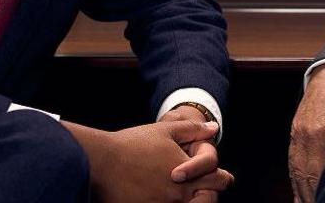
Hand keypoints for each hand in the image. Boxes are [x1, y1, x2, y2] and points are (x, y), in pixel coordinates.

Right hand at [63, 119, 232, 202]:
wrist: (101, 162)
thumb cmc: (132, 144)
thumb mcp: (165, 130)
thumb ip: (192, 130)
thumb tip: (213, 128)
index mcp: (187, 174)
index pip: (218, 180)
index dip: (222, 178)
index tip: (223, 178)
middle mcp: (178, 194)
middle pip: (207, 201)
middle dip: (210, 195)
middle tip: (208, 191)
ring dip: (194, 202)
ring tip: (190, 196)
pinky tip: (166, 198)